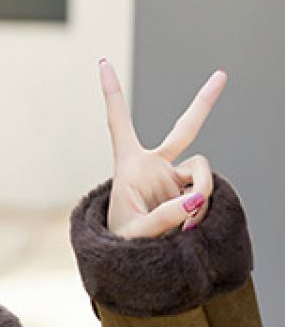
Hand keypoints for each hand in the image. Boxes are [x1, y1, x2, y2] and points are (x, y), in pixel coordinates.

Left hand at [99, 57, 223, 238]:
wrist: (130, 263)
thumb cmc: (121, 245)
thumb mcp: (135, 233)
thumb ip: (164, 216)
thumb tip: (196, 198)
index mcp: (129, 166)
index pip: (119, 123)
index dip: (112, 93)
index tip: (102, 63)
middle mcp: (154, 167)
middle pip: (184, 130)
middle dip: (204, 103)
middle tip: (223, 74)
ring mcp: (175, 179)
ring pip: (202, 174)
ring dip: (199, 196)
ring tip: (185, 224)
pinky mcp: (189, 193)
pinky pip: (207, 192)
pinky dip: (203, 208)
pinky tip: (191, 227)